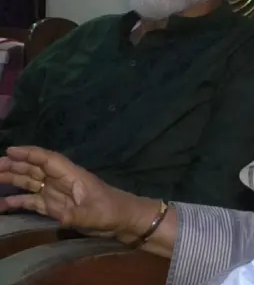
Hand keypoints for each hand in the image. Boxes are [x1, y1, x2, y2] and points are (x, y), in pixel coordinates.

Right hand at [0, 146, 142, 236]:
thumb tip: (61, 216)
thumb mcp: (96, 214)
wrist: (123, 220)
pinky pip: (32, 201)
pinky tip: (2, 205)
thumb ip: (78, 215)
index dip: (30, 153)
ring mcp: (57, 193)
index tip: (10, 150)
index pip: (48, 160)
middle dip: (14, 165)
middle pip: (34, 168)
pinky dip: (17, 202)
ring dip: (12, 179)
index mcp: (72, 175)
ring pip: (30, 182)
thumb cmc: (113, 211)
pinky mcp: (55, 207)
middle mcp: (61, 181)